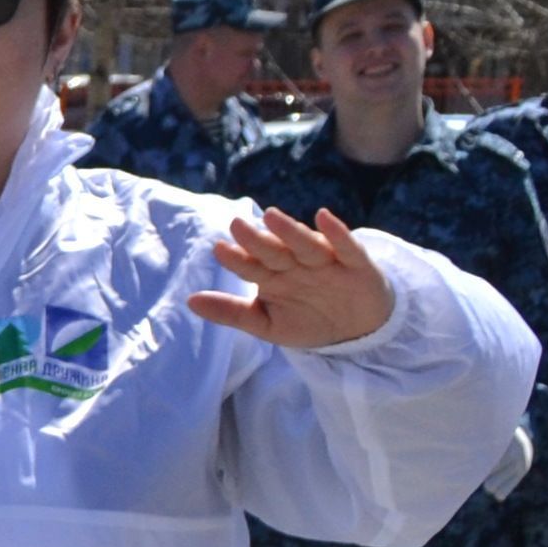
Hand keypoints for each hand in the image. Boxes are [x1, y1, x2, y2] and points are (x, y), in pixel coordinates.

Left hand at [192, 204, 395, 351]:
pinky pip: (345, 246)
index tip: (219, 249)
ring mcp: (325, 262)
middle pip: (274, 250)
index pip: (251, 265)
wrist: (357, 331)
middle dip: (257, 239)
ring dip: (289, 231)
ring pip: (305, 244)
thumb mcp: (266, 324)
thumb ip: (231, 312)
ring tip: (270, 215)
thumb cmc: (308, 320)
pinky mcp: (355, 264)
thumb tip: (190, 301)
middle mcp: (296, 264)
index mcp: (273, 275)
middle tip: (237, 225)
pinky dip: (336, 233)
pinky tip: (323, 217)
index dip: (237, 259)